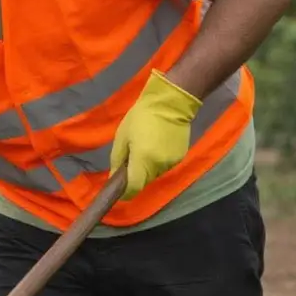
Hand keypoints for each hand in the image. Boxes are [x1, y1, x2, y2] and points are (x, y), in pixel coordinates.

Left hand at [110, 69, 202, 200]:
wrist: (170, 103)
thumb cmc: (140, 117)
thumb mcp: (122, 137)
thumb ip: (117, 160)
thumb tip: (114, 178)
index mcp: (142, 159)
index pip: (133, 188)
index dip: (124, 192)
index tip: (118, 188)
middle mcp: (159, 165)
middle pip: (143, 181)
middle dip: (134, 175)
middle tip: (130, 157)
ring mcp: (172, 162)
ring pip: (154, 174)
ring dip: (146, 167)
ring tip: (144, 146)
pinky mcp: (181, 157)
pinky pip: (163, 166)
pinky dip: (157, 161)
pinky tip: (157, 144)